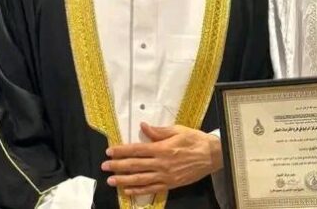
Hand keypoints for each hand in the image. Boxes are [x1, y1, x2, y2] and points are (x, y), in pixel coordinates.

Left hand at [101, 122, 222, 195]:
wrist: (212, 156)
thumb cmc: (195, 140)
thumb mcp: (178, 130)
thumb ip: (159, 131)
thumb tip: (143, 126)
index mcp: (162, 148)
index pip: (137, 149)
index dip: (122, 151)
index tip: (110, 151)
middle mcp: (161, 163)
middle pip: (135, 165)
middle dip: (118, 166)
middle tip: (104, 166)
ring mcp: (165, 176)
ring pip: (140, 179)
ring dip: (124, 180)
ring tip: (111, 180)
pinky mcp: (170, 184)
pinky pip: (151, 189)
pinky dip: (138, 190)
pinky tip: (128, 190)